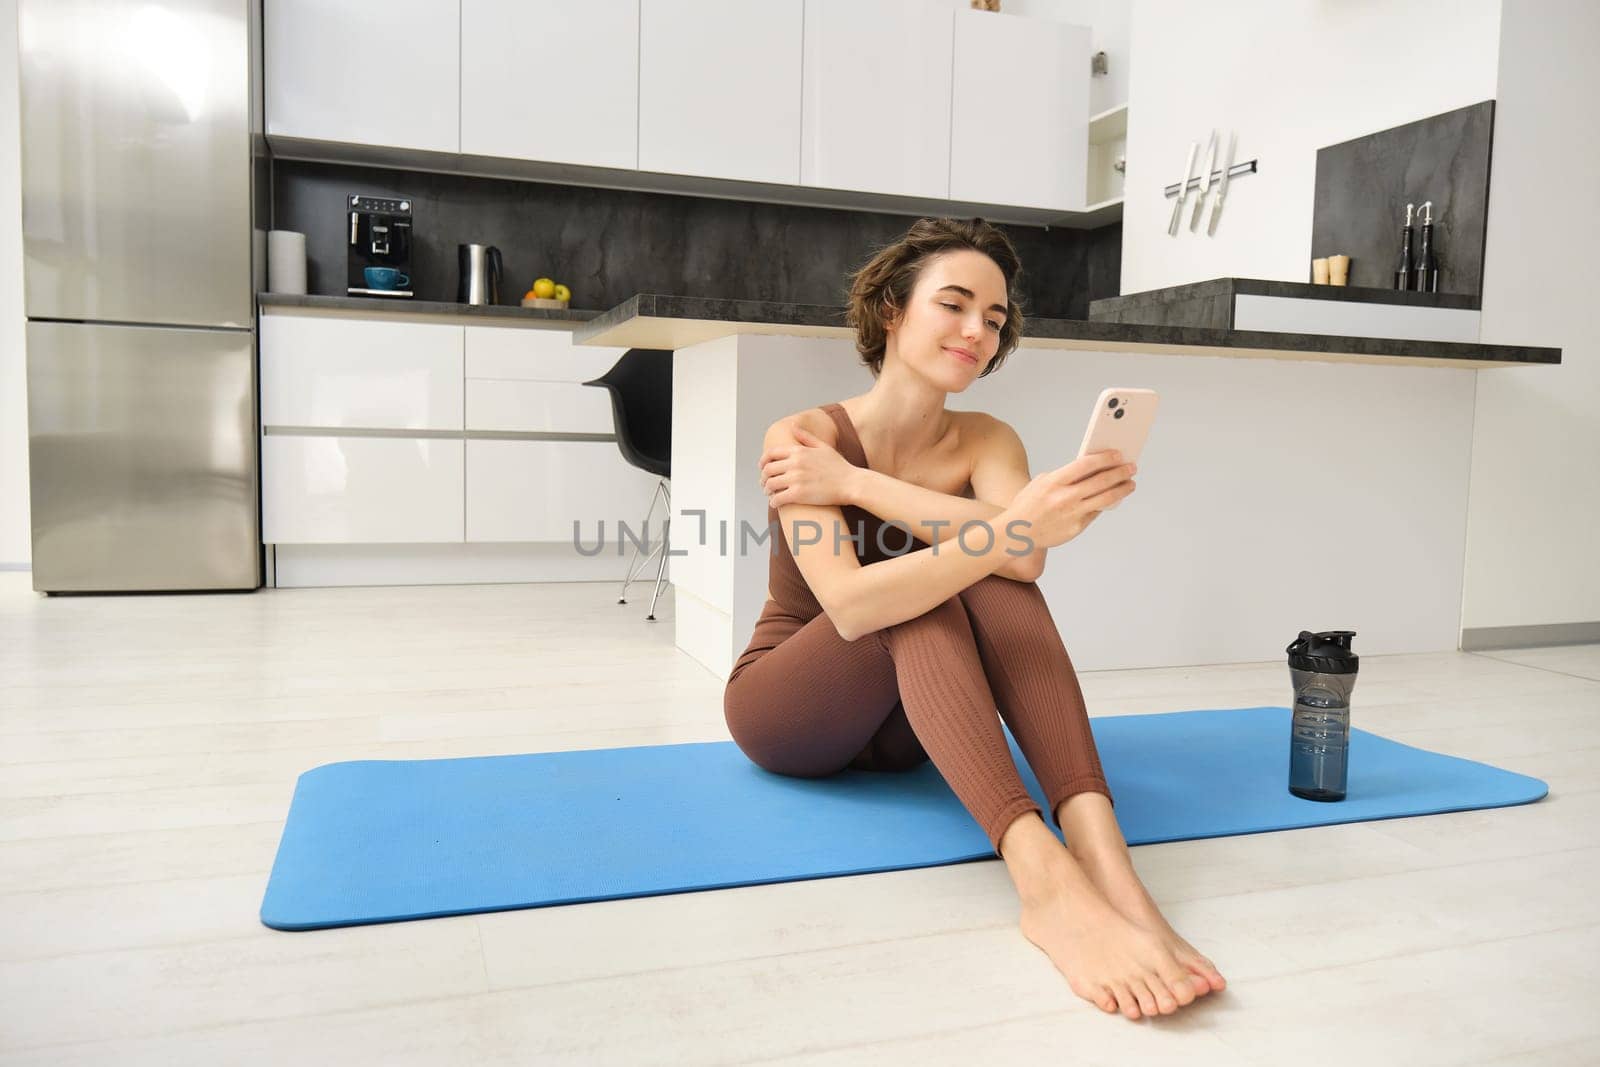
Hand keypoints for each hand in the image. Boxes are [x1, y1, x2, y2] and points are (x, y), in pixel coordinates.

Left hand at [758, 426, 858, 508]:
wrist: (851, 483)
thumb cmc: (839, 466)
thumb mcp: (823, 447)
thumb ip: (806, 437)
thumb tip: (793, 426)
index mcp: (799, 451)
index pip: (771, 454)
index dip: (763, 461)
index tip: (762, 468)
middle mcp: (795, 463)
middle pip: (768, 470)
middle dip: (763, 478)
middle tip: (765, 484)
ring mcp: (796, 479)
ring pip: (770, 485)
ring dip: (767, 490)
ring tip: (770, 494)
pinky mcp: (798, 494)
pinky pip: (777, 498)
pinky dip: (773, 502)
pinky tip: (776, 503)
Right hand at [1006, 449, 1136, 548]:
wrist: (1017, 533)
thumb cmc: (1028, 505)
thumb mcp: (1041, 482)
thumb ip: (1064, 476)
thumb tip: (1091, 470)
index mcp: (1054, 482)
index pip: (1086, 464)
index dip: (1105, 458)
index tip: (1117, 454)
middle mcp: (1065, 497)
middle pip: (1101, 481)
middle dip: (1120, 472)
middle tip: (1131, 467)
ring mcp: (1072, 514)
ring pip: (1105, 498)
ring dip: (1122, 489)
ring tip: (1130, 483)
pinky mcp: (1076, 528)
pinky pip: (1096, 513)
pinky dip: (1106, 504)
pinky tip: (1113, 498)